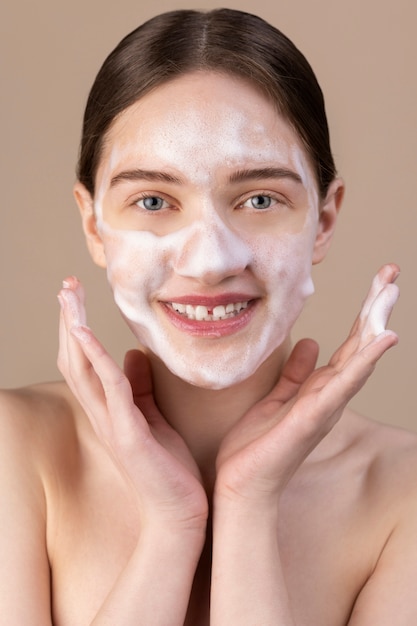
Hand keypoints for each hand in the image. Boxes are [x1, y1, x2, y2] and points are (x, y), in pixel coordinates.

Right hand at [57, 277, 207, 532]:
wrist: (179, 513)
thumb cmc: (167, 468)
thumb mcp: (152, 418)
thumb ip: (140, 387)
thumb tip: (134, 353)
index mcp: (108, 411)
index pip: (83, 363)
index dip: (76, 329)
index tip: (76, 296)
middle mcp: (102, 415)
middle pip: (74, 359)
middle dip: (69, 320)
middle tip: (66, 284)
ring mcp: (111, 425)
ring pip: (82, 369)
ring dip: (74, 329)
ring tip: (69, 296)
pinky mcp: (128, 434)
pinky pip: (108, 389)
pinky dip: (95, 359)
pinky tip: (85, 334)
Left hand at [215, 264, 399, 503]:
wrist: (241, 484)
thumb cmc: (257, 445)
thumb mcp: (277, 398)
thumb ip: (296, 372)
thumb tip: (311, 341)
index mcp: (320, 389)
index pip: (349, 344)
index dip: (365, 313)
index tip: (379, 281)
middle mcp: (330, 396)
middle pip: (360, 345)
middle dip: (376, 308)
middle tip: (392, 272)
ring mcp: (325, 406)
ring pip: (358, 358)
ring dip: (375, 323)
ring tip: (390, 292)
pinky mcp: (312, 416)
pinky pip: (342, 383)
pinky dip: (365, 360)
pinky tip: (383, 337)